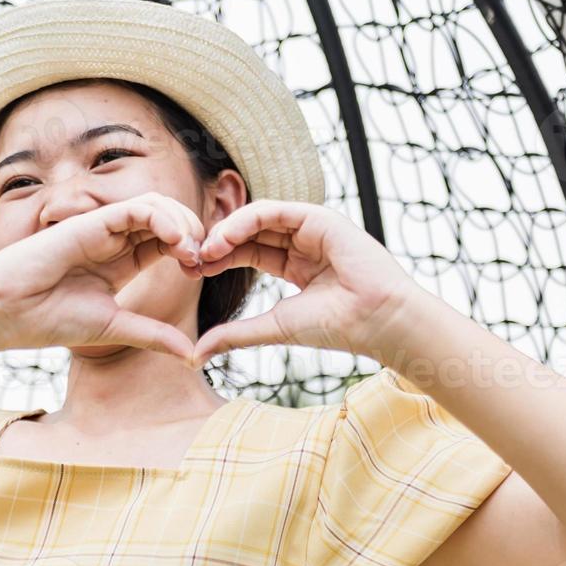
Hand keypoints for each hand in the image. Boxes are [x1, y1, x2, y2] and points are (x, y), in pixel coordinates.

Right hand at [0, 191, 207, 361]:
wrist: (8, 312)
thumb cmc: (50, 319)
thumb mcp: (115, 328)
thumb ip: (152, 335)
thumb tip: (190, 356)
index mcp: (121, 262)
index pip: (166, 243)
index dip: (190, 252)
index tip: (202, 274)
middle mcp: (114, 241)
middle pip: (167, 219)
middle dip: (193, 234)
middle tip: (202, 260)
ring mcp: (103, 229)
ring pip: (155, 206)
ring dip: (181, 222)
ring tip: (190, 250)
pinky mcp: (91, 222)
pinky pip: (135, 208)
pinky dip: (161, 218)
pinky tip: (174, 239)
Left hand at [180, 200, 423, 366]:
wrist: (375, 321)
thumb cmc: (334, 327)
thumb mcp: (272, 328)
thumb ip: (234, 335)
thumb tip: (194, 354)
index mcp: (296, 265)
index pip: (249, 251)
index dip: (219, 258)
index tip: (192, 271)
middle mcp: (304, 243)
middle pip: (250, 232)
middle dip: (217, 243)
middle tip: (190, 259)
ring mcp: (313, 228)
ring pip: (259, 218)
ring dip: (226, 231)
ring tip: (205, 250)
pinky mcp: (320, 218)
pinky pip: (275, 210)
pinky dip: (245, 220)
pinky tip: (224, 238)